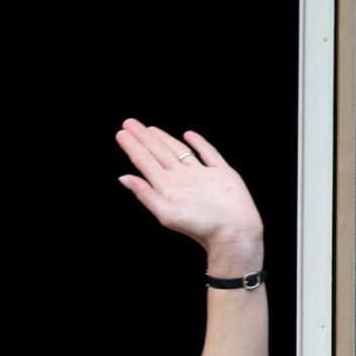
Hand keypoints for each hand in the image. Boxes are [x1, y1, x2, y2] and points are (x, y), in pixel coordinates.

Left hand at [115, 119, 263, 267]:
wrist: (234, 232)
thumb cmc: (201, 227)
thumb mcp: (167, 213)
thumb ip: (145, 194)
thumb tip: (123, 178)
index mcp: (166, 187)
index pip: (145, 162)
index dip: (133, 147)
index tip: (120, 133)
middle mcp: (181, 179)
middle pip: (158, 153)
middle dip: (143, 138)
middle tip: (129, 123)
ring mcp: (201, 175)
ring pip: (179, 151)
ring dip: (164, 139)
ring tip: (150, 129)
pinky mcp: (221, 173)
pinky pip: (208, 153)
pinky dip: (199, 143)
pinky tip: (188, 135)